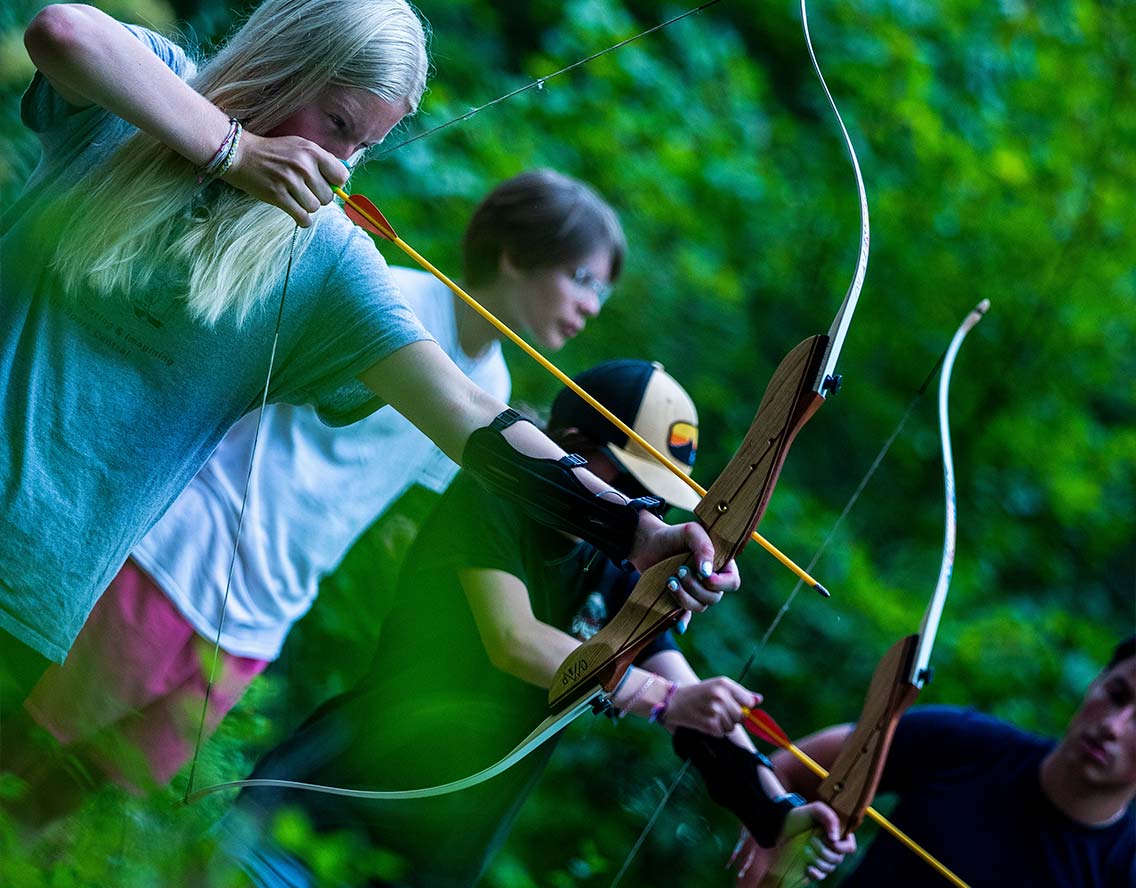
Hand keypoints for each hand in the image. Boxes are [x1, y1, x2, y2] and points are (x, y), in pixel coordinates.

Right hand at [223, 131, 347, 226]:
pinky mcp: (278, 196)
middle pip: (328, 196)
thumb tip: (341, 179)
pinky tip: (297, 213)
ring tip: (296, 197)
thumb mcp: (300, 146)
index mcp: (312, 152)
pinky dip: (302, 219)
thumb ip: (321, 160)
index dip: (335, 183)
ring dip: (307, 206)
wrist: (241, 155)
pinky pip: (302, 217)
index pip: (341, 176)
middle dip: (318, 196)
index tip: (325, 184)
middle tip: (305, 190)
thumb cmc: (274, 152)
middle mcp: (303, 166)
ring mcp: (290, 182)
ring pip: (314, 207)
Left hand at [629, 513, 739, 611]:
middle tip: (679, 571)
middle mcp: (711, 581)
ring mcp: (696, 592)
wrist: (648, 544)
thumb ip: (703, 547)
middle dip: (695, 587)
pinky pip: (686, 616)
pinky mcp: (680, 599)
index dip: (720, 583)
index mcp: (720, 565)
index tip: (703, 575)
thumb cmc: (673, 535)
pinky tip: (677, 627)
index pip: (732, 582)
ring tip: (670, 581)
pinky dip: (682, 622)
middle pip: (714, 597)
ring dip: (684, 597)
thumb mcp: (691, 532)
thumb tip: (707, 574)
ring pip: (700, 607)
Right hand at [664, 679, 760, 735]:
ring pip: (732, 726)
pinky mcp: (709, 724)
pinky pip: (722, 733)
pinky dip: (715, 731)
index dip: (744, 707)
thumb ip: (739, 693)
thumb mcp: (718, 687)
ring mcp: (714, 710)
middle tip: (718, 712)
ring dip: (723, 725)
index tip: (734, 707)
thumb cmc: (699, 694)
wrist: (673, 701)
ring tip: (710, 716)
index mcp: (724, 683)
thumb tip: (759, 700)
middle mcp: (720, 695)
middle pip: (741, 716)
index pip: (749, 701)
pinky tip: (705, 722)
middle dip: (733, 718)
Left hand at [734, 804, 855, 884]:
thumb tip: (835, 838)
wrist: (779, 826)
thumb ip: (829, 817)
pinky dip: (816, 873)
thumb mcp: (814, 809)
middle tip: (811, 840)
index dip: (843, 846)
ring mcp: (822, 859)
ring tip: (805, 849)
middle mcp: (832, 849)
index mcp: (836, 836)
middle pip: (839, 859)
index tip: (831, 839)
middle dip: (825, 851)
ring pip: (829, 868)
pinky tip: (808, 867)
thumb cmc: (799, 816)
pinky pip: (820, 876)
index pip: (850, 847)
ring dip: (818, 860)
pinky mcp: (812, 867)